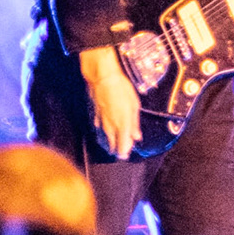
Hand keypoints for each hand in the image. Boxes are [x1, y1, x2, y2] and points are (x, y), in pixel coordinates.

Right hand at [80, 45, 139, 159]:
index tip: (125, 155)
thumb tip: (137, 137)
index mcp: (122, 124)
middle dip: (117, 148)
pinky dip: (103, 128)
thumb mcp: (134, 106)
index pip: (123, 144)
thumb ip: (135, 123)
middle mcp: (111, 124)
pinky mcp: (97, 111)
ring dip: (110, 140)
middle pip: (114, 141)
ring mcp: (102, 118)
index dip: (124, 151)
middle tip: (120, 154)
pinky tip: (102, 129)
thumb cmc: (122, 90)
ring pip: (106, 134)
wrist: (103, 78)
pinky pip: (100, 124)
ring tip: (112, 146)